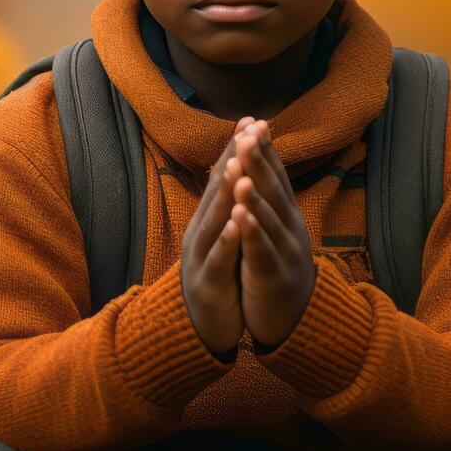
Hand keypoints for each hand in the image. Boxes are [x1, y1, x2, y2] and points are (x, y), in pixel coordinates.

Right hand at [181, 116, 255, 354]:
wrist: (198, 331)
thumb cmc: (217, 279)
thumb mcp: (221, 238)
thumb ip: (226, 206)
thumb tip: (234, 169)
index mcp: (209, 221)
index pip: (224, 178)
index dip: (237, 148)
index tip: (252, 119)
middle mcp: (201, 232)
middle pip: (218, 191)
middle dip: (234, 159)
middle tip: (248, 129)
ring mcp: (200, 257)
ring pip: (214, 220)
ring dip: (227, 193)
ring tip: (239, 166)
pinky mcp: (207, 284)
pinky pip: (217, 260)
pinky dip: (226, 240)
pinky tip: (235, 223)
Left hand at [225, 120, 316, 349]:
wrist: (295, 320)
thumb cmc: (277, 268)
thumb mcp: (275, 230)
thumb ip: (268, 198)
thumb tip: (258, 162)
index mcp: (286, 215)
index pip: (275, 176)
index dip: (266, 150)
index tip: (255, 121)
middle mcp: (290, 228)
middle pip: (273, 190)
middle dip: (259, 162)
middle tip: (249, 133)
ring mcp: (284, 252)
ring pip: (268, 219)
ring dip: (254, 194)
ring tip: (241, 171)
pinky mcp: (273, 277)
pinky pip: (262, 252)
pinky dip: (252, 232)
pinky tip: (241, 216)